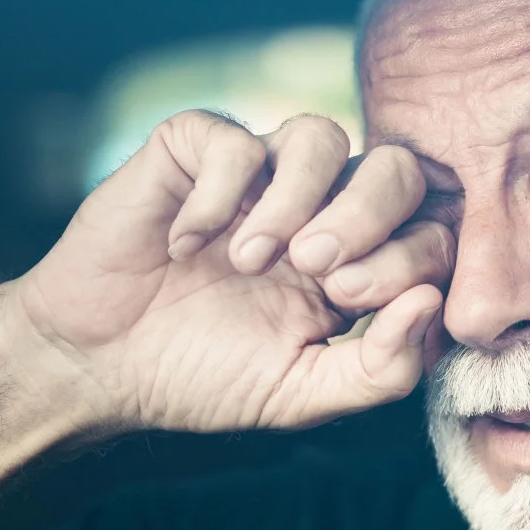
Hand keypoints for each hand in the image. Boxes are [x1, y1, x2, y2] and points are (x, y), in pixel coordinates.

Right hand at [15, 110, 449, 432]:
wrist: (99, 365)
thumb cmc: (202, 377)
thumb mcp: (302, 394)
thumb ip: (380, 368)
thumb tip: (430, 304)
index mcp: (358, 261)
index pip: (429, 226)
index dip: (411, 255)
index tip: (350, 302)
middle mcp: (318, 206)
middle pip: (394, 167)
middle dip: (370, 217)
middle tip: (319, 272)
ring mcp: (257, 174)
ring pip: (319, 135)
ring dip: (298, 198)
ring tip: (253, 259)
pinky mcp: (192, 153)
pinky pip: (231, 139)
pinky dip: (217, 193)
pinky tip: (185, 245)